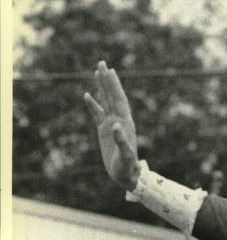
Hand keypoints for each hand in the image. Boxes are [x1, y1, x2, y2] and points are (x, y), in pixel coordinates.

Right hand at [83, 61, 139, 189]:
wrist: (126, 176)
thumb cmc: (128, 168)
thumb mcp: (126, 156)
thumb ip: (122, 142)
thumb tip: (116, 126)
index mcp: (126, 123)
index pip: (119, 100)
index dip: (114, 86)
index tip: (110, 71)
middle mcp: (120, 121)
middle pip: (113, 96)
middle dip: (107, 80)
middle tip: (101, 62)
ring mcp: (112, 125)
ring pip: (106, 102)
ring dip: (101, 87)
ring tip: (97, 71)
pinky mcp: (105, 131)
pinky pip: (98, 114)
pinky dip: (93, 105)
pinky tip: (87, 95)